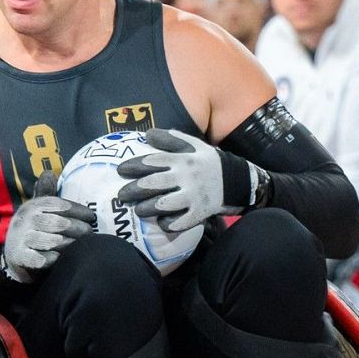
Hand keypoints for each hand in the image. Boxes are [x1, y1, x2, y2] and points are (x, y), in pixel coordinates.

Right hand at [2, 171, 94, 281]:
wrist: (13, 257)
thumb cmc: (32, 230)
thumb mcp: (36, 211)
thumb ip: (45, 194)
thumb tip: (49, 173)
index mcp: (31, 207)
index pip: (57, 205)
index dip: (76, 210)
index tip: (91, 216)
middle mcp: (25, 221)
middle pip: (57, 223)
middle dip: (77, 228)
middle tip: (89, 233)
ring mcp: (21, 239)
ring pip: (52, 241)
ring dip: (69, 244)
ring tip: (81, 246)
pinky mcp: (20, 257)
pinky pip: (42, 259)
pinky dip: (54, 259)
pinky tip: (62, 258)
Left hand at [116, 127, 234, 233]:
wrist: (237, 180)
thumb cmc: (208, 162)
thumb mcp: (193, 145)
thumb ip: (171, 139)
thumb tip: (148, 134)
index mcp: (183, 159)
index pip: (154, 161)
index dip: (134, 165)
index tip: (120, 170)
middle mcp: (186, 177)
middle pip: (154, 184)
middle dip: (133, 190)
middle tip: (121, 195)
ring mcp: (193, 196)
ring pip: (164, 205)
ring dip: (147, 208)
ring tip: (138, 210)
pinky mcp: (199, 212)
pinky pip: (180, 222)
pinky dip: (168, 223)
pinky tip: (161, 222)